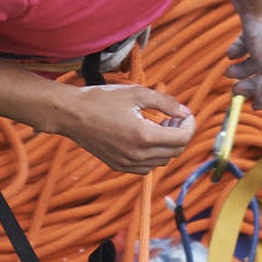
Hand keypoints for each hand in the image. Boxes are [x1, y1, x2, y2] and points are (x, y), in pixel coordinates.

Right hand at [59, 82, 194, 173]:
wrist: (71, 114)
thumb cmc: (102, 100)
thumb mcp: (137, 93)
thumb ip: (166, 103)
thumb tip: (185, 111)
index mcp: (144, 136)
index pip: (182, 139)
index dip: (189, 126)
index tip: (186, 115)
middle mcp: (137, 155)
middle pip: (174, 152)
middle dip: (180, 135)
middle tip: (174, 119)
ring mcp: (127, 164)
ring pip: (161, 161)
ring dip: (167, 146)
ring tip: (160, 127)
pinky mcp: (118, 166)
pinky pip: (145, 167)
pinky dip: (153, 156)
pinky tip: (146, 139)